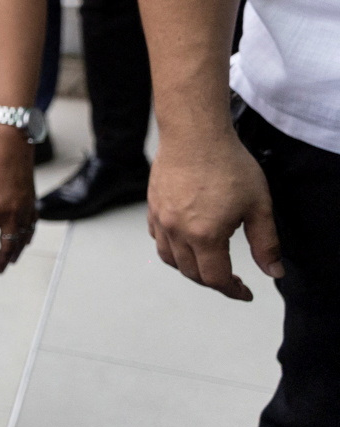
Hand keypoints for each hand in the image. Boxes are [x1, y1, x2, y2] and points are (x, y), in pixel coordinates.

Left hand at [0, 127, 36, 272]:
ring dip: (16, 251)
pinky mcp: (32, 201)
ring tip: (11, 260)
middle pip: (7, 245)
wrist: (8, 145)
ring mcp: (24, 209)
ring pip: (22, 238)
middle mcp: (9, 215)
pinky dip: (29, 236)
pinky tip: (26, 240)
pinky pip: (32, 225)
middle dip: (1, 259)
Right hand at [148, 128, 283, 300]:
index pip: (216, 278)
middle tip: (232, 279)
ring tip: (207, 263)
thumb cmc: (228, 165)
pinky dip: (172, 248)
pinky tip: (186, 241)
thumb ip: (266, 243)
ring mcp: (162, 220)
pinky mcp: (153, 207)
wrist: (194, 134)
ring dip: (190, 268)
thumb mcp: (259, 205)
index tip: (246, 293)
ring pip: (171, 259)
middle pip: (192, 273)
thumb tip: (273, 272)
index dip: (233, 291)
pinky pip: (158, 239)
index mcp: (205, 235)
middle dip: (214, 282)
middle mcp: (178, 232)